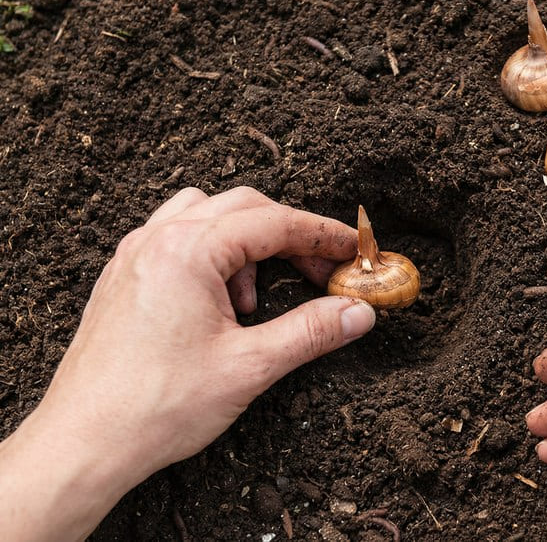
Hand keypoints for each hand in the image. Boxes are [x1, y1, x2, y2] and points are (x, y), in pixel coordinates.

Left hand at [0, 187, 375, 540]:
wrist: (84, 443)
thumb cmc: (157, 406)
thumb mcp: (250, 367)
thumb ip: (311, 332)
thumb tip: (358, 313)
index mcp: (187, 252)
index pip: (273, 222)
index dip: (322, 234)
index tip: (354, 250)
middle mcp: (157, 240)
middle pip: (243, 207)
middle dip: (290, 234)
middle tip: (323, 271)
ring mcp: (134, 256)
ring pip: (206, 215)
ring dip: (247, 241)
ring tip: (259, 297)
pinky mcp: (124, 278)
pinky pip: (176, 238)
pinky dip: (213, 254)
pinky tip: (223, 303)